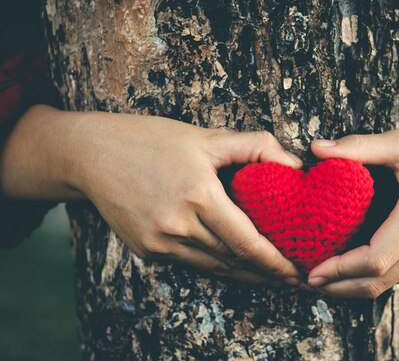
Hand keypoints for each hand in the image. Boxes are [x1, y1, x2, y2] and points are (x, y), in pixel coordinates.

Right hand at [0, 105, 302, 285]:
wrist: (90, 154)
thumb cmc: (151, 140)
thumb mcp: (206, 136)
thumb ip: (255, 147)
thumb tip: (295, 164)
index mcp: (199, 196)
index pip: (246, 242)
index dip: (274, 262)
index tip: (294, 272)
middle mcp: (179, 226)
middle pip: (232, 260)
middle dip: (264, 272)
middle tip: (289, 275)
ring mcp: (160, 242)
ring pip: (212, 266)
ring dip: (241, 273)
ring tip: (267, 275)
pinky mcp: (146, 250)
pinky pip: (190, 262)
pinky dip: (213, 264)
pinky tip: (230, 262)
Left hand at [304, 126, 398, 297]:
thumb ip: (358, 147)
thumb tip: (316, 148)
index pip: (376, 258)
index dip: (341, 269)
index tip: (313, 271)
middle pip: (381, 280)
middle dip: (341, 286)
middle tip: (310, 281)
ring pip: (394, 282)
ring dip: (359, 283)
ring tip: (328, 275)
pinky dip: (381, 275)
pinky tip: (359, 265)